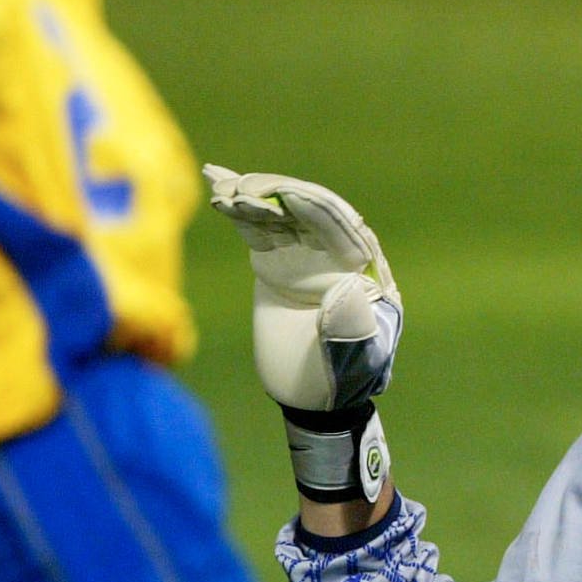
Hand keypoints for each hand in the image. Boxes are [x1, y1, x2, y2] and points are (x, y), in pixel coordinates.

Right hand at [207, 164, 401, 411]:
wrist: (313, 394)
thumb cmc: (344, 378)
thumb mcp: (355, 357)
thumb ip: (352, 326)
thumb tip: (346, 287)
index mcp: (363, 269)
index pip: (342, 228)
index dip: (315, 209)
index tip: (286, 196)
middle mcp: (335, 252)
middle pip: (307, 210)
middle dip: (276, 195)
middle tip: (244, 190)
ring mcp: (303, 253)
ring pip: (278, 213)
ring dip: (252, 197)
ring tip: (223, 191)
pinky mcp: (274, 259)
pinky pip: (256, 227)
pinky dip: (238, 209)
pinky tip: (218, 186)